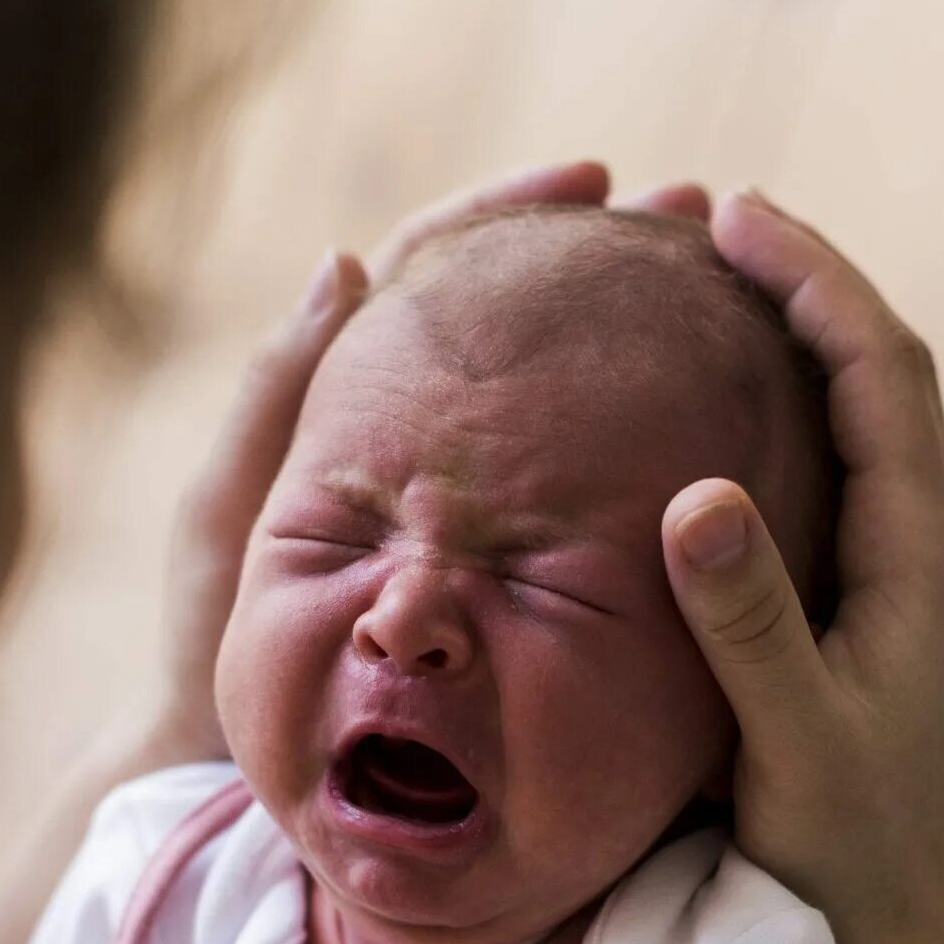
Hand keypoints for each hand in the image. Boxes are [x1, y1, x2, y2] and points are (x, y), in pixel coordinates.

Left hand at [139, 162, 711, 764]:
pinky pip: (581, 491)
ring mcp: (473, 500)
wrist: (233, 764)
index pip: (440, 267)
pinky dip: (637, 445)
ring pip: (562, 396)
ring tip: (728, 296)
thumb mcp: (230, 512)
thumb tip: (348, 261)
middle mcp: (426, 433)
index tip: (593, 179)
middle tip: (697, 218)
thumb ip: (276, 395)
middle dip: (608, 258)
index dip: (512, 213)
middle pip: (522, 315)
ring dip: (638, 336)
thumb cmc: (215, 642)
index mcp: (355, 397)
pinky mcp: (508, 566)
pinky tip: (711, 429)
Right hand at [660, 191, 943, 943]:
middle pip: (876, 378)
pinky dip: (773, 429)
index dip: (815, 280)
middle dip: (801, 288)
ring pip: (853, 432)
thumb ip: (749, 623)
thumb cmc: (853, 861)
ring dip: (790, 350)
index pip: (882, 373)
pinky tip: (704, 435)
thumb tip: (699, 493)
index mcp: (921, 560)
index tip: (732, 214)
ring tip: (702, 297)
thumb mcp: (793, 745)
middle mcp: (922, 559)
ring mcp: (897, 594)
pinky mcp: (863, 631)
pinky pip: (825, 490)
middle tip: (706, 225)